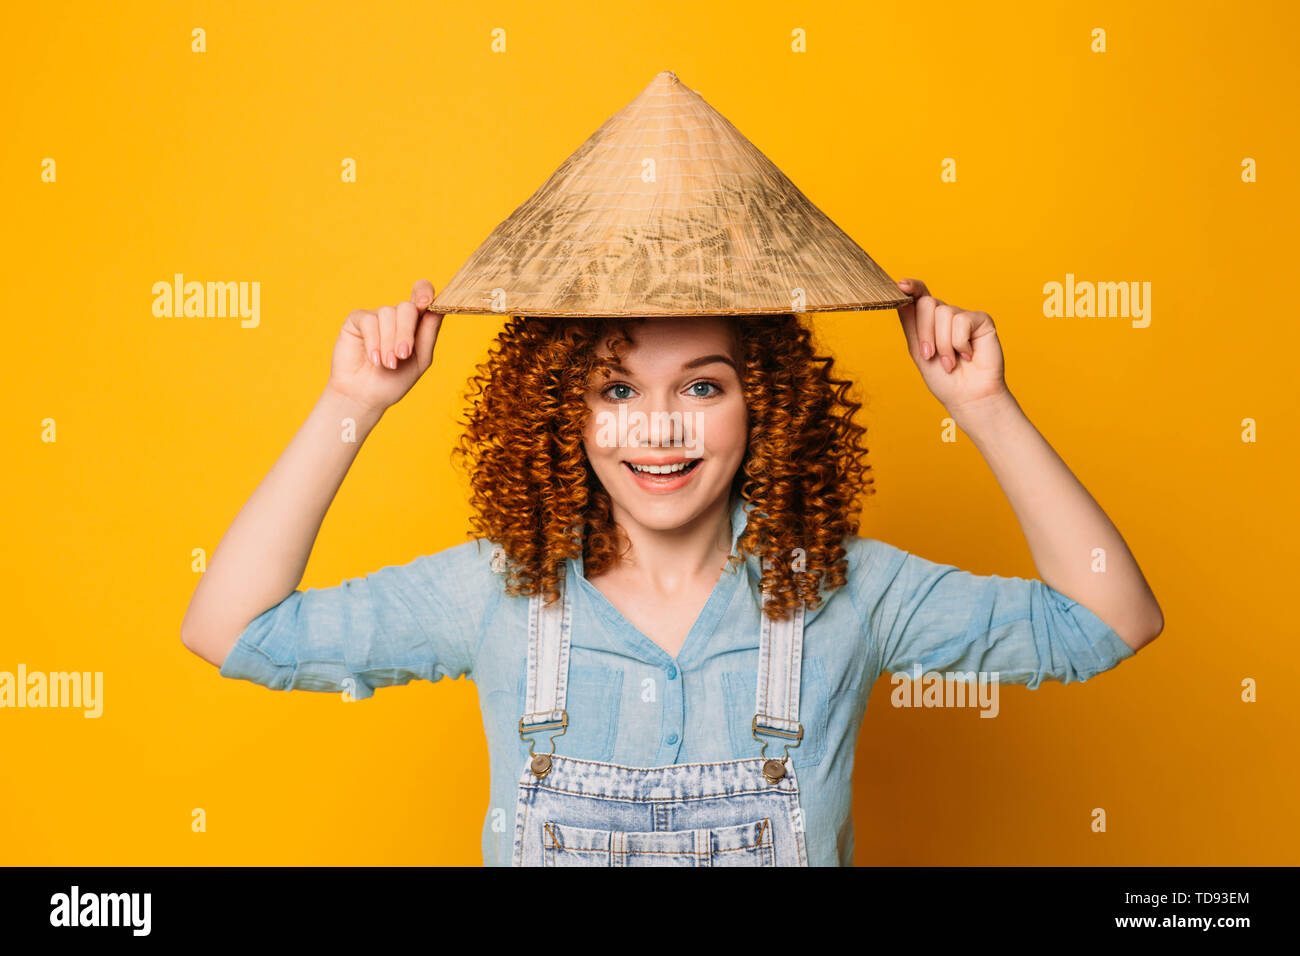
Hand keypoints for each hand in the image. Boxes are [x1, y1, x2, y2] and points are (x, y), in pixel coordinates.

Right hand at [327, 279, 443, 413]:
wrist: (365, 396)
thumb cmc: (394, 380)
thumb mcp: (420, 360)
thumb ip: (428, 334)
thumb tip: (437, 311)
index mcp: (415, 323)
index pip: (422, 295)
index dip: (424, 292)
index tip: (425, 302)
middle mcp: (396, 316)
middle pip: (406, 307)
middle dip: (405, 332)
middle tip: (402, 355)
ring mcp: (376, 316)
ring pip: (387, 314)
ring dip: (389, 342)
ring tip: (388, 364)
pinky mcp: (357, 320)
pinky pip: (368, 321)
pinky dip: (374, 341)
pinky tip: (374, 359)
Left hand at [894, 277, 1008, 418]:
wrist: (967, 397)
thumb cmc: (943, 379)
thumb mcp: (919, 352)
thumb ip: (911, 325)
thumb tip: (902, 299)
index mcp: (929, 321)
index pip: (919, 296)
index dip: (911, 287)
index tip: (901, 285)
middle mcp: (946, 315)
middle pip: (927, 303)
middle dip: (925, 332)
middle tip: (930, 356)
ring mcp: (963, 316)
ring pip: (943, 313)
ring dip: (943, 344)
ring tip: (951, 362)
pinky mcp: (981, 320)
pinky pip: (961, 321)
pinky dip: (960, 343)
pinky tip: (968, 355)